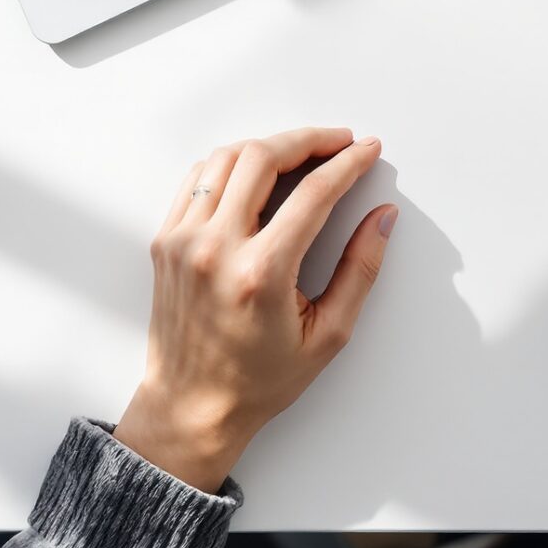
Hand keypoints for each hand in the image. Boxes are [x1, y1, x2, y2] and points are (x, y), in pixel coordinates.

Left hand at [113, 128, 396, 490]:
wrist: (191, 407)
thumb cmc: (258, 381)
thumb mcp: (328, 335)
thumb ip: (360, 270)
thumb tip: (382, 218)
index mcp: (260, 274)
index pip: (313, 193)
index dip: (348, 163)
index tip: (366, 151)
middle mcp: (215, 249)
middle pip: (263, 157)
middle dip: (309, 140)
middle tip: (339, 141)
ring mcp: (183, 242)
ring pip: (226, 158)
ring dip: (269, 145)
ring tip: (302, 152)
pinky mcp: (165, 242)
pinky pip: (198, 179)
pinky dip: (230, 164)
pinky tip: (257, 170)